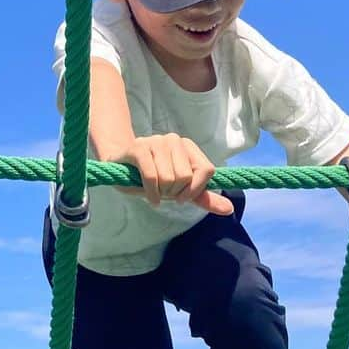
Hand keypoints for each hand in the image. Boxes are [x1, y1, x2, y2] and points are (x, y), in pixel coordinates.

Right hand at [119, 134, 233, 215]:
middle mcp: (173, 140)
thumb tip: (229, 209)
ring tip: (154, 190)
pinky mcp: (138, 148)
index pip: (207, 170)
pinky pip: (151, 176)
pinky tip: (150, 197)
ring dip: (160, 192)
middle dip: (174, 192)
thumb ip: (203, 197)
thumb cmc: (153, 177)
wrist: (119, 166)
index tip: (183, 197)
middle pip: (186, 176)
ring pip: (169, 178)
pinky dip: (151, 193)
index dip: (196, 189)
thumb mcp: (180, 189)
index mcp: (187, 146)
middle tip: (163, 191)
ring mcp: (155, 141)